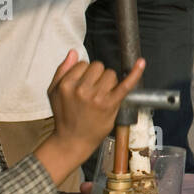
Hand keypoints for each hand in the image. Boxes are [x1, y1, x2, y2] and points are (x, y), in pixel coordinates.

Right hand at [36, 52, 144, 184]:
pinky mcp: (110, 105)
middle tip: (93, 91)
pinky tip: (140, 63)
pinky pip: (125, 85)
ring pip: (110, 74)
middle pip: (99, 67)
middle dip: (98, 76)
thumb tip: (73, 52)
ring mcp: (97, 97)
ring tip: (101, 95)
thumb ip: (62, 70)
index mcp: (67, 84)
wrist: (72, 140)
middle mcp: (81, 90)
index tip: (84, 83)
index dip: (86, 72)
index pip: (83, 63)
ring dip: (109, 82)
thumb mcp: (53, 91)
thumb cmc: (64, 116)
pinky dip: (135, 74)